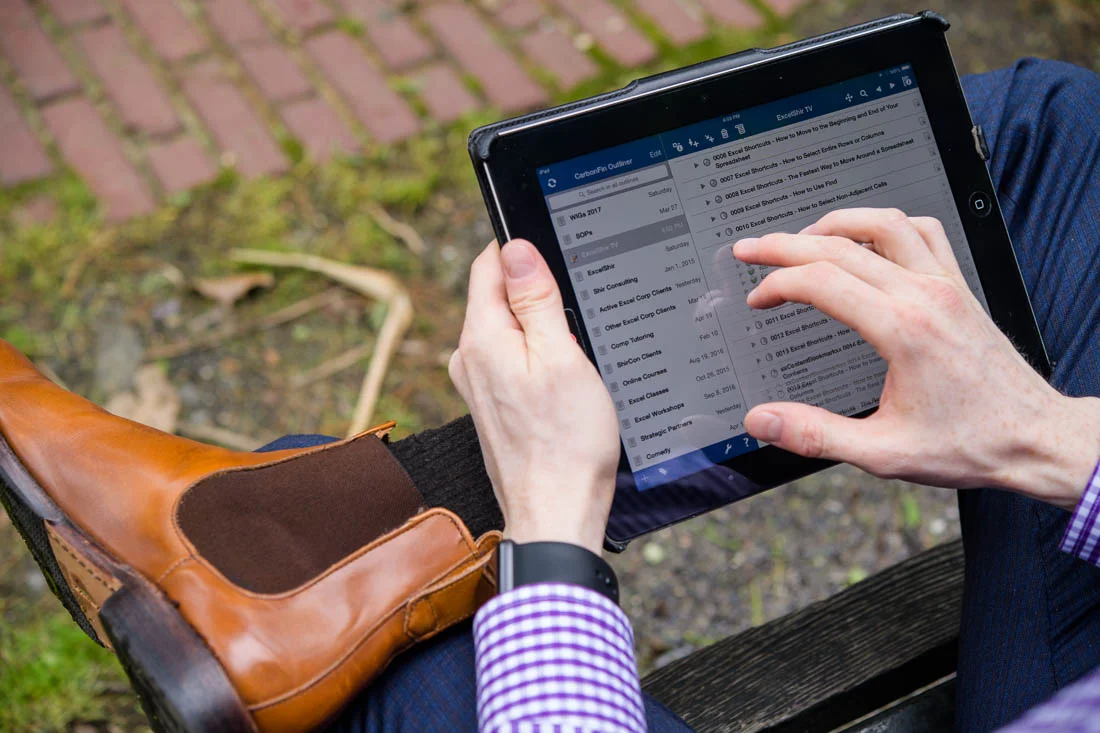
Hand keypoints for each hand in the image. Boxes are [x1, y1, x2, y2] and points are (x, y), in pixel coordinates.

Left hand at [449, 241, 618, 553]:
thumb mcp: (562, 356)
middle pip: (499, 296)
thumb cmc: (567, 441)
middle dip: (538, 295)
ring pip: (508, 330)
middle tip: (577, 319)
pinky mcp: (490, 406)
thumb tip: (516, 248)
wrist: (557, 511)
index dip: (523, 251)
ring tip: (575, 358)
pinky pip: (511, 360)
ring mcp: (476, 384)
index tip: (557, 258)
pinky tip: (565, 384)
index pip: (488, 264)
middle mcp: (468, 358)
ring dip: (541, 330)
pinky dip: (538, 359)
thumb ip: (534, 298)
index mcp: (482, 338)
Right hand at [733, 208, 1099, 508]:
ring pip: (883, 224)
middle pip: (841, 245)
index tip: (758, 300)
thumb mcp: (882, 452)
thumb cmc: (970, 444)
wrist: (1036, 439)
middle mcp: (924, 296)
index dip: (777, 284)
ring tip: (803, 237)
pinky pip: (923, 232)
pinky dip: (886, 226)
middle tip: (751, 249)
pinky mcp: (960, 287)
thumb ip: (814, 434)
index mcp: (902, 330)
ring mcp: (946, 285)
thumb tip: (761, 421)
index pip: (822, 281)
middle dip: (785, 244)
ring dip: (835, 223)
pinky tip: (867, 241)